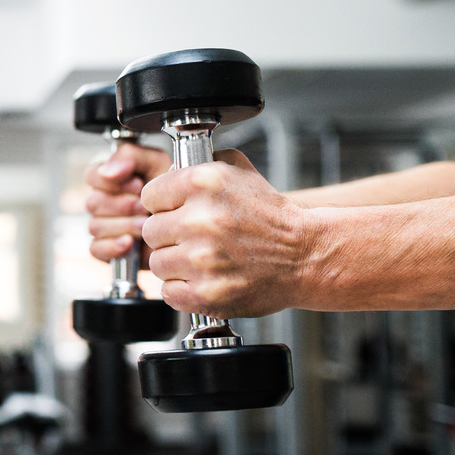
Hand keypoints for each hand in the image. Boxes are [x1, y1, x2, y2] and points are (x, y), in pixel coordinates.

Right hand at [84, 142, 170, 264]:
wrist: (187, 227)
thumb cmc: (173, 192)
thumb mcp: (157, 162)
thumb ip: (131, 155)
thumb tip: (107, 170)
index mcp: (111, 178)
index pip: (92, 175)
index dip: (112, 182)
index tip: (137, 184)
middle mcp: (103, 201)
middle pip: (93, 202)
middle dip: (123, 205)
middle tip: (144, 207)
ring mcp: (103, 226)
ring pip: (95, 226)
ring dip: (123, 225)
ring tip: (145, 224)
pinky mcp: (106, 249)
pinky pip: (96, 248)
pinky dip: (113, 246)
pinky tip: (131, 242)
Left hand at [140, 149, 314, 317]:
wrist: (305, 254)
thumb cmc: (269, 215)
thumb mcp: (237, 170)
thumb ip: (198, 162)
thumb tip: (168, 169)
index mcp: (203, 183)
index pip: (149, 195)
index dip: (164, 204)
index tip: (178, 211)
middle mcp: (200, 219)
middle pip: (150, 230)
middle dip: (169, 234)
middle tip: (194, 237)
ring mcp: (202, 259)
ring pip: (157, 262)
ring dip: (175, 262)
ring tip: (202, 258)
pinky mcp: (206, 293)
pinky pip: (167, 291)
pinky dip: (182, 288)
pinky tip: (203, 278)